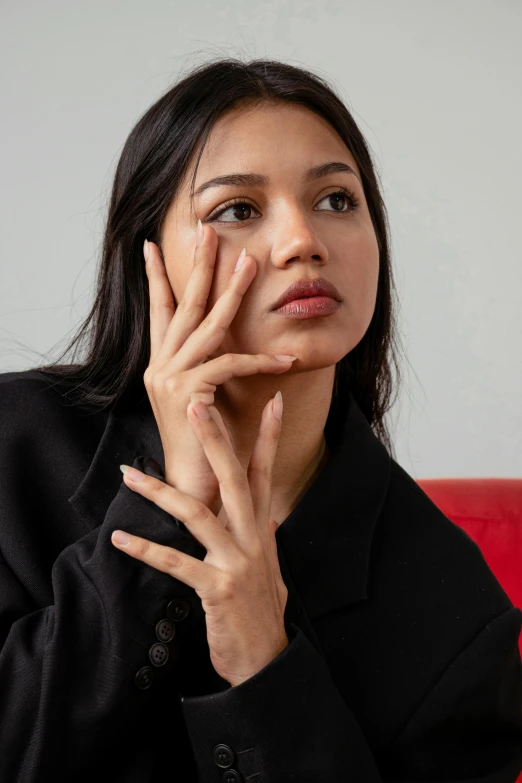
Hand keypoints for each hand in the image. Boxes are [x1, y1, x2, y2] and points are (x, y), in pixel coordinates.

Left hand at [111, 390, 289, 687]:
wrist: (268, 661)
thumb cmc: (262, 611)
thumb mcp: (270, 565)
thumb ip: (266, 534)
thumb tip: (269, 512)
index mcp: (263, 529)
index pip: (265, 473)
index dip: (270, 436)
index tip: (273, 400)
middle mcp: (253, 538)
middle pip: (235, 479)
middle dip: (215, 440)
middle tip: (197, 406)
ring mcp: (236, 562)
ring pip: (196, 514)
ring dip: (159, 492)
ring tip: (128, 474)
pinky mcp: (216, 589)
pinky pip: (175, 563)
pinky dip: (145, 550)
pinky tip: (119, 539)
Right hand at [143, 221, 295, 517]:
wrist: (192, 489)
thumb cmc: (204, 445)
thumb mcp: (203, 399)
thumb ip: (209, 368)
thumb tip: (226, 341)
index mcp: (161, 366)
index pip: (158, 312)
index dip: (157, 278)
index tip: (152, 245)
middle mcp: (160, 367)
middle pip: (182, 306)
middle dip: (199, 267)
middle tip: (211, 231)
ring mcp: (170, 379)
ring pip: (206, 326)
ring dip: (232, 293)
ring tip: (251, 263)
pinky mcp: (189, 395)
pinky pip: (229, 365)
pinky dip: (260, 360)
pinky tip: (286, 357)